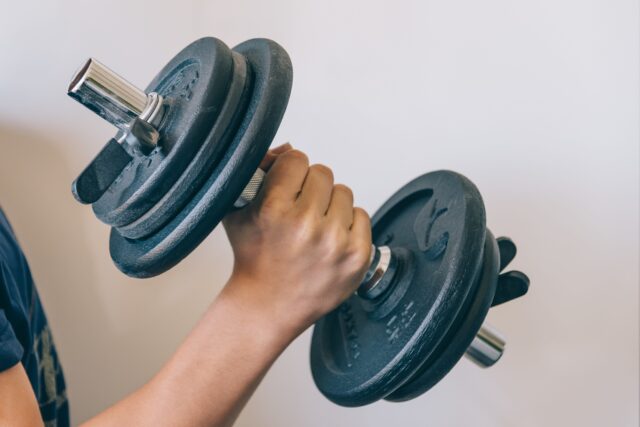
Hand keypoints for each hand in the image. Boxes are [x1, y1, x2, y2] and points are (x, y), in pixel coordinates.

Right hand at [222, 144, 371, 338]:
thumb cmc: (253, 258)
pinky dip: (348, 225)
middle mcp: (306, 225)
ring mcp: (335, 242)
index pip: (298, 159)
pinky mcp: (357, 257)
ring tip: (314, 228)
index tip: (287, 188)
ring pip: (344, 192)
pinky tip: (329, 240)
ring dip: (331, 205)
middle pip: (323, 173)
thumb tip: (289, 148)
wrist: (266, 306)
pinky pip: (362, 215)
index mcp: (274, 208)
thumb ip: (259, 173)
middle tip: (300, 210)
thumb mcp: (239, 211)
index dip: (291, 172)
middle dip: (311, 188)